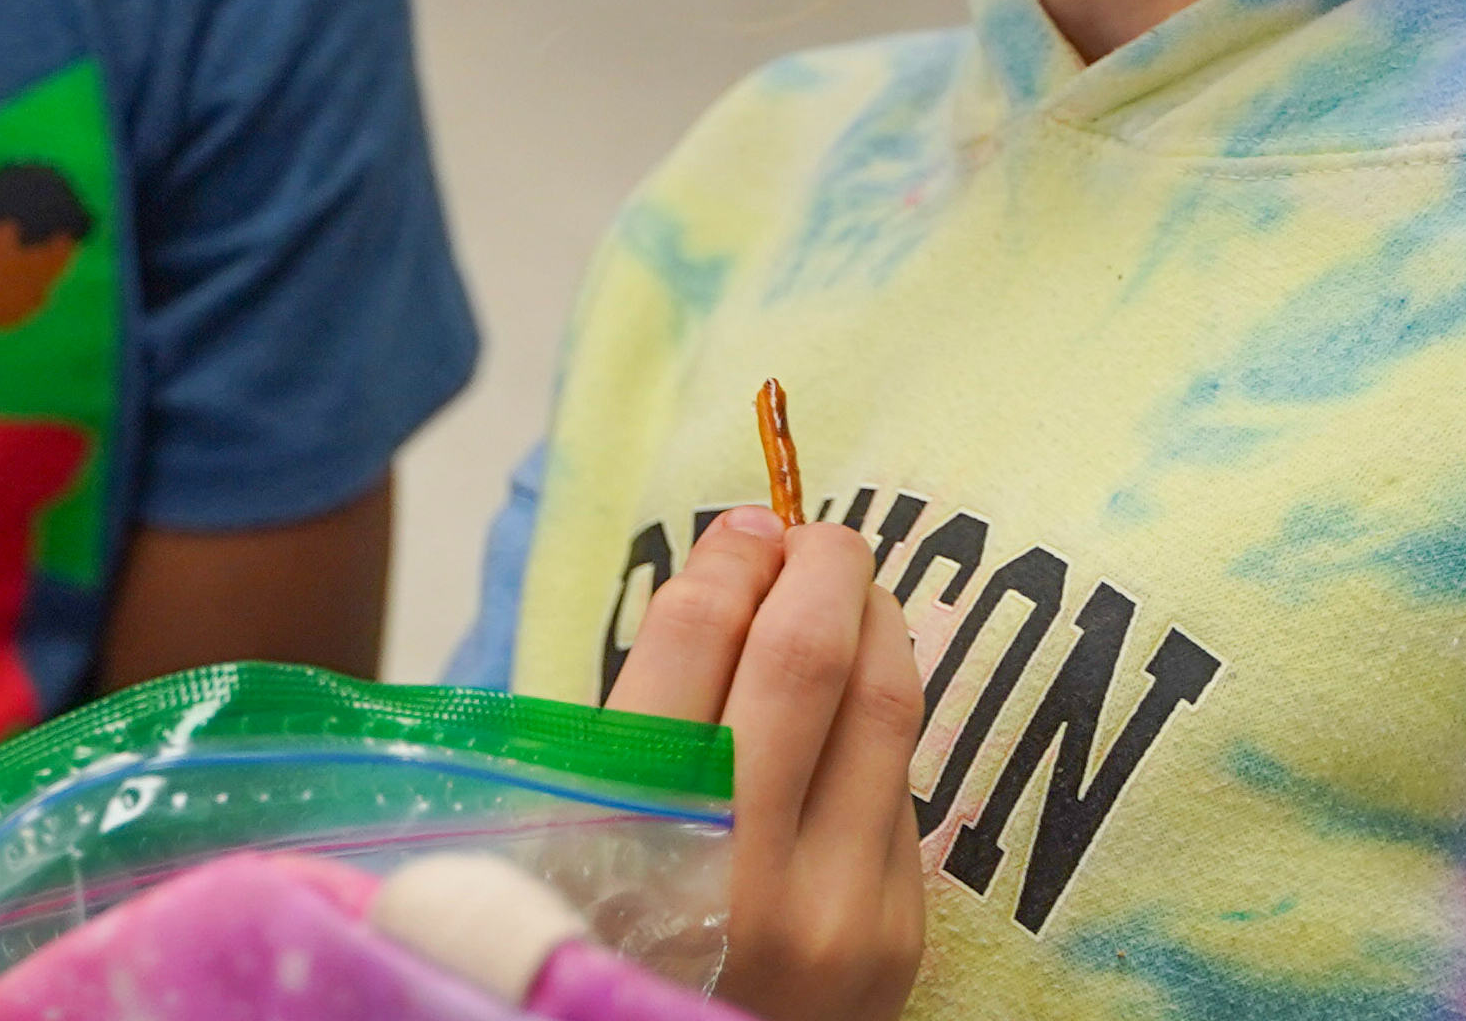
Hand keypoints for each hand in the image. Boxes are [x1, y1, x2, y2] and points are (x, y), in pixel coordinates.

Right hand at [609, 510, 942, 1020]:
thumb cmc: (602, 938)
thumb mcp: (566, 834)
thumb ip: (635, 720)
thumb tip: (734, 575)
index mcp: (630, 833)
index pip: (699, 637)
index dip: (730, 557)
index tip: (743, 527)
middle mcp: (744, 871)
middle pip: (809, 655)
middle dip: (821, 565)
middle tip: (813, 538)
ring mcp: (839, 910)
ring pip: (887, 709)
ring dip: (876, 625)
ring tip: (848, 596)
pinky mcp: (899, 935)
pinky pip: (899, 790)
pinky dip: (874, 731)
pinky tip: (848, 719)